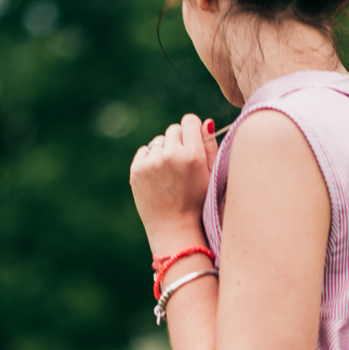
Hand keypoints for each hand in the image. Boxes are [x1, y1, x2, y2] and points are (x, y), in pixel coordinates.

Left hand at [130, 113, 218, 254]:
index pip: (190, 121)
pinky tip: (158, 177)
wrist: (174, 228)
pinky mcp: (136, 170)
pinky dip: (150, 160)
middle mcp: (171, 155)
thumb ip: (210, 146)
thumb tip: (205, 121)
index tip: (192, 143)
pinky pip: (144, 151)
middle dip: (178, 142)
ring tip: (169, 174)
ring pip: (158, 141)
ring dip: (164, 152)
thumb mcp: (212, 175)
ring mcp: (152, 162)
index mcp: (193, 155)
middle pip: (173, 129)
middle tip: (181, 164)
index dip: (192, 131)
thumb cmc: (198, 202)